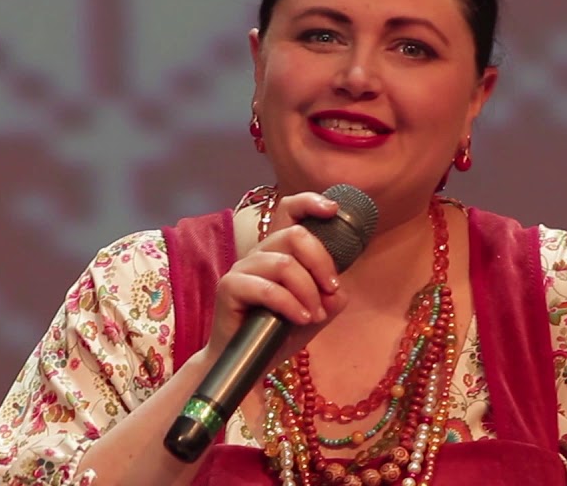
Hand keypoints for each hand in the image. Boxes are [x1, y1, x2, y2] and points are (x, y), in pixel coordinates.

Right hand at [203, 192, 349, 365]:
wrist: (248, 364)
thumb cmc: (278, 334)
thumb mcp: (315, 314)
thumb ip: (330, 298)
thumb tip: (338, 290)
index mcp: (278, 251)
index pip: (290, 211)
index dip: (310, 203)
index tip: (333, 210)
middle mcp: (259, 253)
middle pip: (294, 235)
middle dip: (321, 262)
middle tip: (331, 290)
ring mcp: (242, 268)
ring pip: (284, 264)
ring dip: (308, 292)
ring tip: (314, 316)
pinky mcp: (229, 287)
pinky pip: (267, 288)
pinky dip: (290, 304)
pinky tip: (301, 320)